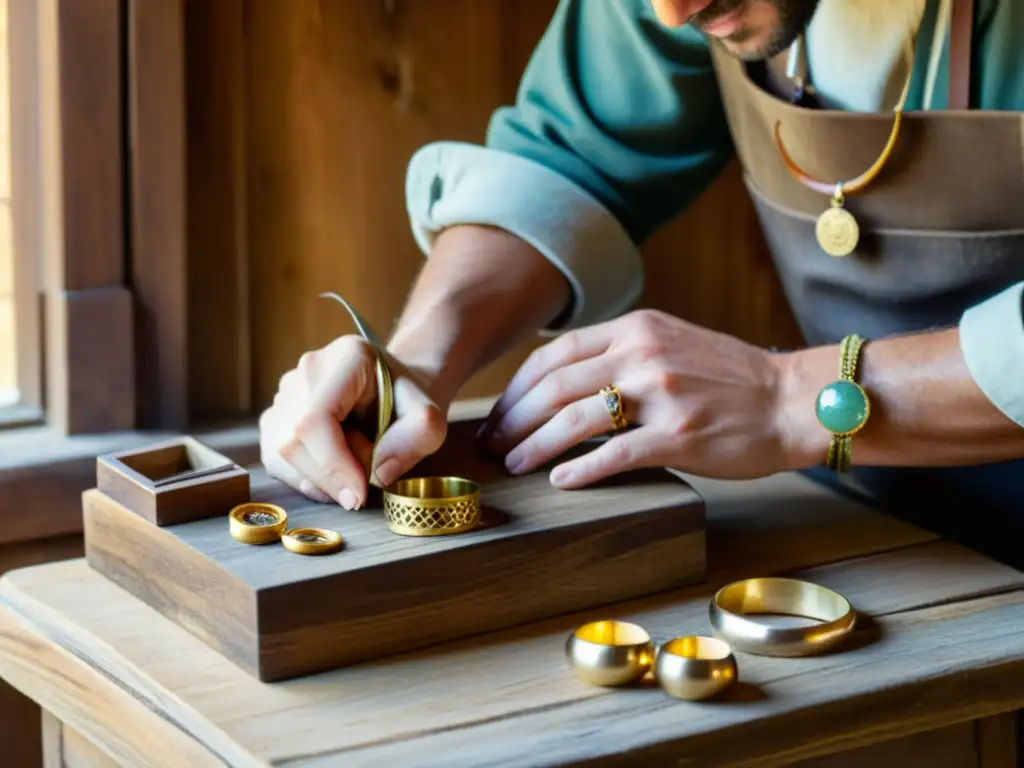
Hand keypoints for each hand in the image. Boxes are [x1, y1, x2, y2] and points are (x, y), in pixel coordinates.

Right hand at [259, 335, 446, 507]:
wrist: (398, 390)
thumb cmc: (411, 403)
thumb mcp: (431, 420)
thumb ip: (416, 440)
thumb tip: (378, 473)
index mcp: (348, 358)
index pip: (316, 418)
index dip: (332, 463)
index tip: (359, 494)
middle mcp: (308, 369)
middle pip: (293, 440)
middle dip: (330, 476)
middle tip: (366, 481)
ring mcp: (286, 391)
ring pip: (280, 453)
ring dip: (319, 479)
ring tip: (354, 469)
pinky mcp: (275, 415)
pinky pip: (276, 459)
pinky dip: (306, 479)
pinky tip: (335, 477)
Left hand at [481, 309, 793, 486]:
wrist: (792, 400)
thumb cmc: (730, 378)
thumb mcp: (670, 342)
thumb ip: (620, 351)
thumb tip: (563, 379)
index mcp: (635, 328)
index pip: (554, 354)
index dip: (517, 387)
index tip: (499, 412)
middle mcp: (641, 354)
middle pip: (554, 387)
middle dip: (513, 419)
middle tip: (493, 444)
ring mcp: (660, 394)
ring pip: (573, 420)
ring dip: (534, 446)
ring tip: (514, 464)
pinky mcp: (677, 435)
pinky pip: (613, 455)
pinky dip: (579, 471)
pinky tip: (560, 482)